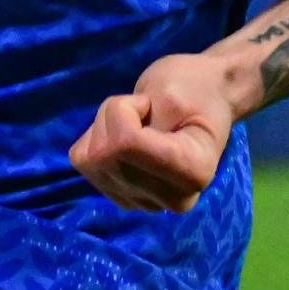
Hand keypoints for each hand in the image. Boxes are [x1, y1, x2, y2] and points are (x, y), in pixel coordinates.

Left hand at [71, 51, 246, 213]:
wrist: (207, 96)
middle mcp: (171, 199)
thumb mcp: (169, 91)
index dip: (126, 110)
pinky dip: (96, 139)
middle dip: (113, 116)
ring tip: (138, 122)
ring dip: (105, 127)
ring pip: (90, 159)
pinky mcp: (120, 196)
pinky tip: (125, 137)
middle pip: (105, 154)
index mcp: (194, 172)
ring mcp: (144, 202)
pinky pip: (82, 162)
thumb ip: (140, 123)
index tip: (150, 103)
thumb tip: (107, 156)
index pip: (126, 145)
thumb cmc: (194, 87)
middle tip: (143, 108)